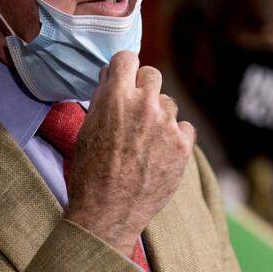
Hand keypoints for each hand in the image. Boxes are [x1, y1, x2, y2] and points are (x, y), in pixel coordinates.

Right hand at [63, 51, 195, 257]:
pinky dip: (176, 137)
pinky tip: (160, 153)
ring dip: (159, 116)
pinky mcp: (183, 146)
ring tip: (145, 142)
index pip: (127, 58)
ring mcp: (167, 125)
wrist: (107, 213)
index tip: (123, 78)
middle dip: (143, 87)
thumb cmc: (89, 172)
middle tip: (135, 109)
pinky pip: (185, 127)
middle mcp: (144, 104)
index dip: (123, 69)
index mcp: (116, 96)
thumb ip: (103, 98)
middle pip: (152, 74)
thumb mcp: (87, 128)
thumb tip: (112, 76)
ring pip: (169, 103)